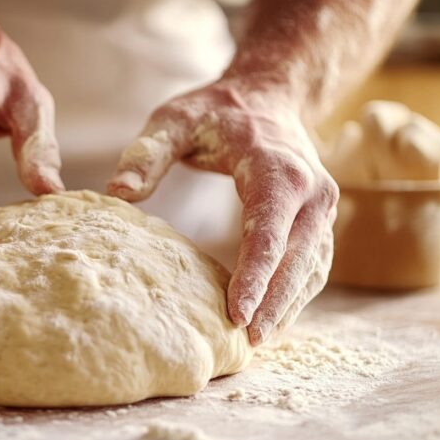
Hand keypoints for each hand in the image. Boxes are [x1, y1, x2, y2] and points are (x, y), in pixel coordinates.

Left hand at [107, 80, 338, 345]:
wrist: (266, 96)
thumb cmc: (217, 111)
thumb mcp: (175, 119)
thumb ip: (147, 152)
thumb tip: (117, 192)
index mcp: (279, 170)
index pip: (268, 233)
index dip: (254, 276)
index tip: (238, 315)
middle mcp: (312, 192)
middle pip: (296, 260)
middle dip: (274, 304)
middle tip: (246, 343)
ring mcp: (321, 209)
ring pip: (310, 269)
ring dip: (287, 306)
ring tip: (256, 341)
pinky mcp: (318, 221)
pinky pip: (311, 265)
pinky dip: (293, 295)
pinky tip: (270, 318)